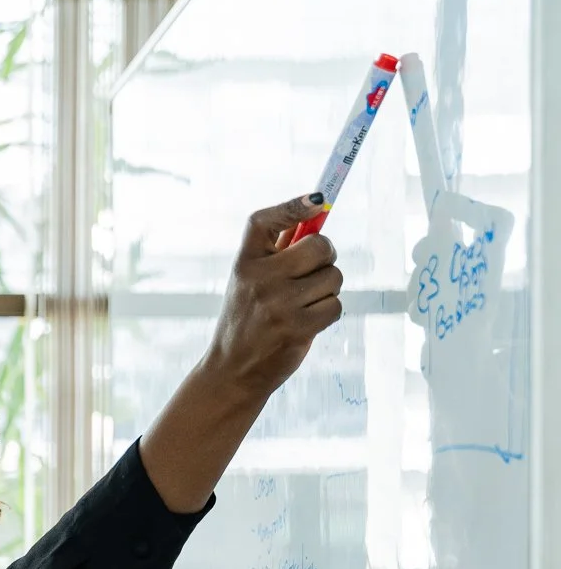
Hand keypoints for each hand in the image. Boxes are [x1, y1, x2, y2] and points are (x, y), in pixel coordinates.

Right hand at [204, 194, 345, 398]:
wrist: (232, 369)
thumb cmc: (247, 320)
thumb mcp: (248, 281)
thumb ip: (277, 251)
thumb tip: (314, 212)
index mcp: (245, 262)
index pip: (264, 220)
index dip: (294, 205)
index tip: (318, 200)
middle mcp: (259, 278)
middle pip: (320, 247)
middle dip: (326, 259)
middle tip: (314, 272)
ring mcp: (278, 303)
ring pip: (333, 278)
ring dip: (327, 290)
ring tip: (304, 304)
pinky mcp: (297, 327)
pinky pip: (335, 305)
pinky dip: (328, 313)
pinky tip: (308, 321)